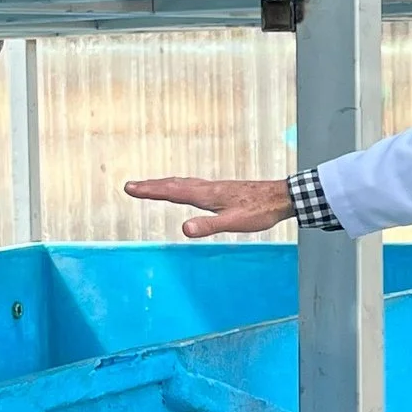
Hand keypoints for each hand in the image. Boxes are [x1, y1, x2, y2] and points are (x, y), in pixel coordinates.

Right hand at [123, 175, 295, 238]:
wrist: (281, 197)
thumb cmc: (260, 211)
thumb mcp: (234, 223)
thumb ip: (209, 225)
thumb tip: (184, 228)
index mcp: (206, 195)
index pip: (172, 192)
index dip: (150, 191)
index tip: (130, 188)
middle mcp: (207, 188)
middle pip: (173, 185)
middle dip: (151, 186)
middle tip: (130, 186)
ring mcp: (214, 188)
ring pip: (183, 183)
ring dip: (164, 184)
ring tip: (150, 186)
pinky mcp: (222, 190)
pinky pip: (193, 185)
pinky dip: (180, 185)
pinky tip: (185, 189)